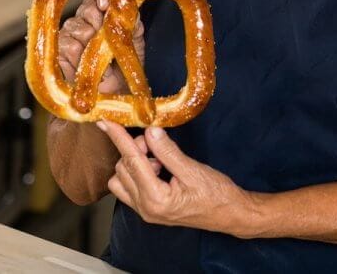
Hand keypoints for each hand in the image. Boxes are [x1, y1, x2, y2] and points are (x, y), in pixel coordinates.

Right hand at [57, 0, 144, 93]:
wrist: (111, 98)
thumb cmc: (124, 68)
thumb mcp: (135, 39)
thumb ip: (130, 17)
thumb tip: (122, 1)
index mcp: (99, 13)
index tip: (106, 2)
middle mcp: (81, 21)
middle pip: (87, 9)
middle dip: (100, 24)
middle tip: (108, 43)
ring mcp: (67, 36)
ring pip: (77, 28)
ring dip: (92, 47)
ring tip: (101, 62)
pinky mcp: (57, 53)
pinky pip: (69, 47)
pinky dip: (81, 60)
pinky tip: (89, 69)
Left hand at [97, 120, 256, 237]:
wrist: (230, 214)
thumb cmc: (216, 194)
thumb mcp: (193, 170)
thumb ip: (168, 151)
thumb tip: (150, 131)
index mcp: (156, 199)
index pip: (132, 161)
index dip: (119, 138)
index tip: (106, 121)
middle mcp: (145, 208)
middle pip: (124, 168)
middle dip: (136, 149)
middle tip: (158, 142)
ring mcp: (145, 211)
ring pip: (122, 178)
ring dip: (136, 161)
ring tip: (161, 159)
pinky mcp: (149, 209)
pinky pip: (129, 186)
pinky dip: (138, 171)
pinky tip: (159, 167)